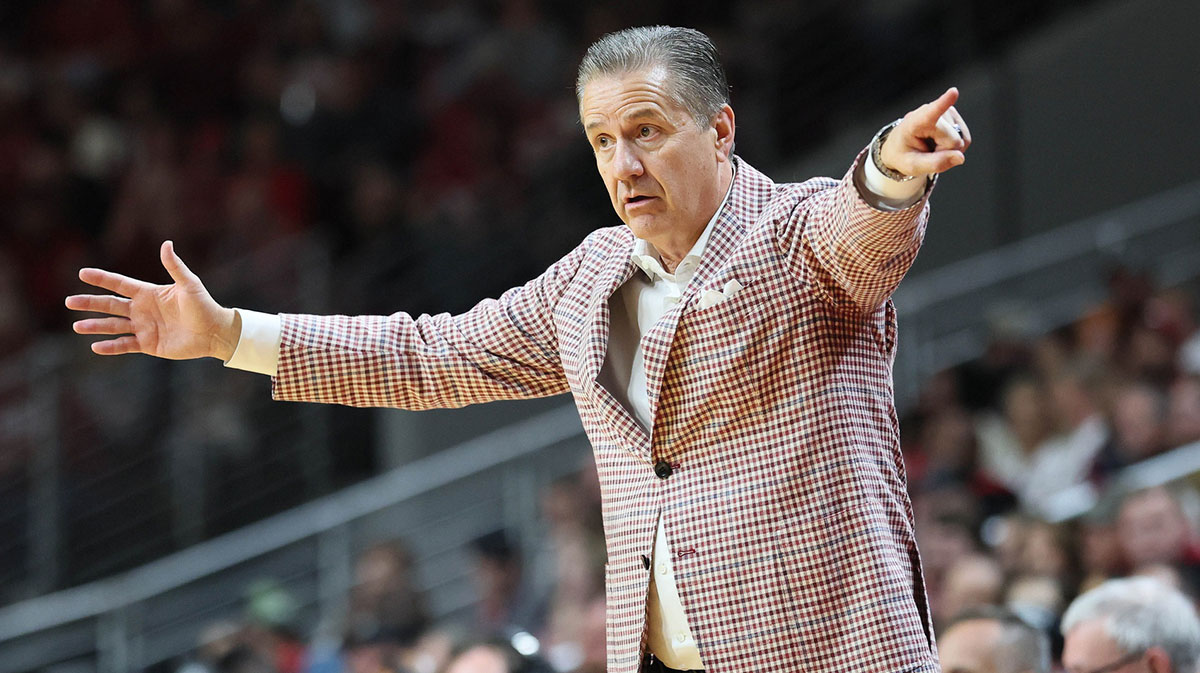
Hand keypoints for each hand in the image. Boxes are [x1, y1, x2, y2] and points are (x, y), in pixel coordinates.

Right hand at [66, 241, 240, 360]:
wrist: (214, 332)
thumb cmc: (204, 305)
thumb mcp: (189, 284)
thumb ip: (175, 266)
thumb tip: (166, 244)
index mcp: (149, 293)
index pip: (120, 284)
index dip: (102, 279)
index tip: (82, 274)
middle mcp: (142, 310)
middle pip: (110, 305)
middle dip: (90, 303)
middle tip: (69, 301)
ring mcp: (144, 327)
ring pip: (113, 325)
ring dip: (95, 326)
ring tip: (77, 326)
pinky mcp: (148, 344)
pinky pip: (125, 345)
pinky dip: (111, 346)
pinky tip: (95, 347)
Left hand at [879, 87, 971, 177]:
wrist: (899, 146)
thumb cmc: (903, 154)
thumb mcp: (912, 166)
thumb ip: (935, 163)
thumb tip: (960, 157)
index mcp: (916, 122)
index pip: (932, 111)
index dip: (944, 102)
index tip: (953, 92)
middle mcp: (932, 112)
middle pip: (954, 141)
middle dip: (944, 153)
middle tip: (928, 153)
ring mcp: (945, 112)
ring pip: (961, 140)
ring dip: (949, 150)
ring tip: (932, 147)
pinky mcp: (953, 115)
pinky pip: (964, 139)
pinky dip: (954, 147)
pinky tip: (940, 144)